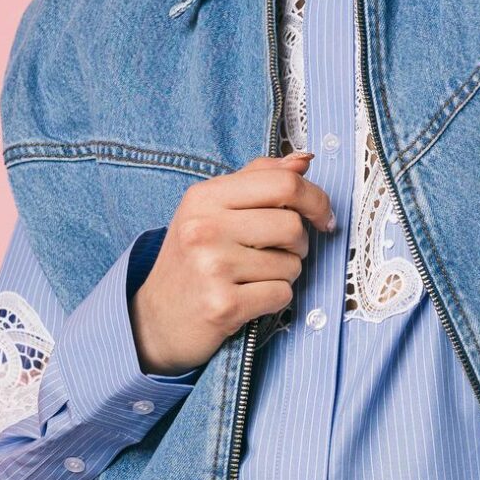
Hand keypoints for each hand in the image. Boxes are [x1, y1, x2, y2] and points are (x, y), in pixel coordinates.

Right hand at [131, 149, 335, 373]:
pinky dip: (274, 299)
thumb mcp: (212, 210)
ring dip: (284, 274)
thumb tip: (303, 160)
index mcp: (205, 197)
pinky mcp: (223, 305)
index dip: (316, 199)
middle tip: (279, 254)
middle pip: (292, 225)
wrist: (156, 319)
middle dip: (298, 244)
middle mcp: (205, 227)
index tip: (323, 217)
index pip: (283, 182)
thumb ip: (257, 180)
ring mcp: (212, 267)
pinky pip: (281, 294)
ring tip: (254, 277)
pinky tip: (249, 298)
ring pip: (291, 264)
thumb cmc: (192, 260)